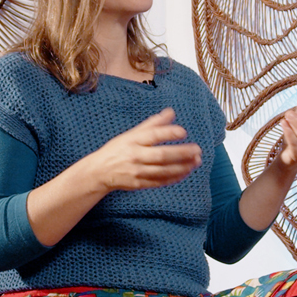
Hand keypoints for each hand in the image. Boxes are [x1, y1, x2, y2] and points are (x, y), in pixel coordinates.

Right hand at [86, 108, 202, 190]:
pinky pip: (160, 182)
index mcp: (132, 140)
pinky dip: (174, 178)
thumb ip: (153, 124)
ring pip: (163, 170)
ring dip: (182, 167)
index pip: (152, 135)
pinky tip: (186, 172)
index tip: (183, 132)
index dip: (168, 133)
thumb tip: (171, 112)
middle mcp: (135, 156)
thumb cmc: (118, 149)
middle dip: (181, 153)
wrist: (99, 172)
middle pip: (161, 155)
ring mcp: (137, 171)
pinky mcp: (139, 184)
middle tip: (197, 150)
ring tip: (196, 161)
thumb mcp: (131, 134)